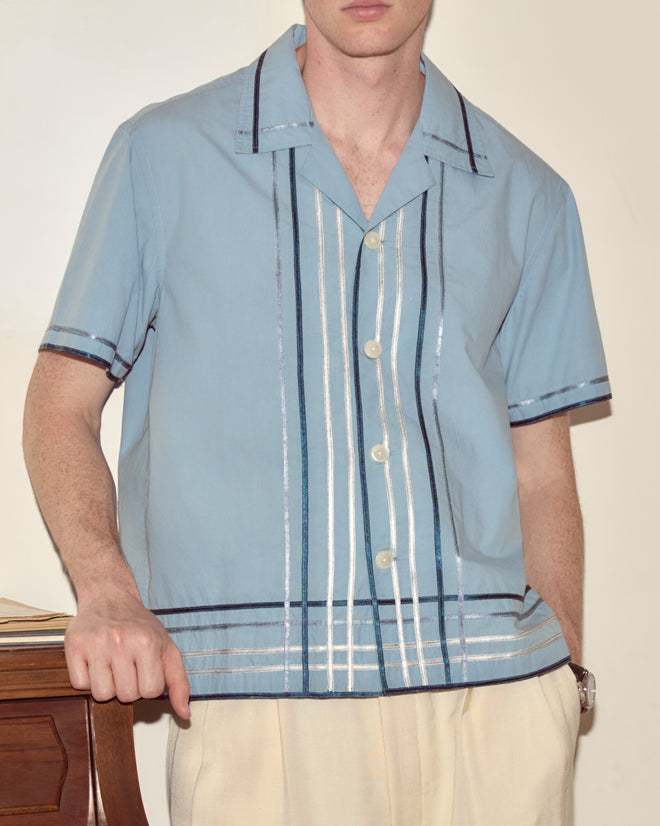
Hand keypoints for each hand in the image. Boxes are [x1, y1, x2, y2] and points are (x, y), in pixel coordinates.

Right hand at [64, 591, 190, 718]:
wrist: (110, 597)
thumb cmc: (140, 626)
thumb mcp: (167, 648)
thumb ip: (179, 682)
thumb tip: (185, 714)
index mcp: (147, 642)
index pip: (150, 692)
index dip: (148, 686)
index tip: (144, 670)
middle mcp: (121, 641)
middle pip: (125, 696)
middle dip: (128, 687)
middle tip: (127, 667)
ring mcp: (96, 643)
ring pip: (101, 694)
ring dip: (107, 686)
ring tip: (111, 666)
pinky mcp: (74, 645)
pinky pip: (79, 684)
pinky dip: (86, 679)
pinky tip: (95, 662)